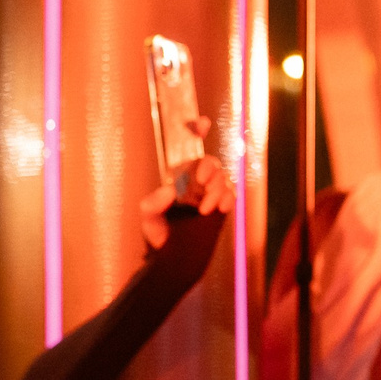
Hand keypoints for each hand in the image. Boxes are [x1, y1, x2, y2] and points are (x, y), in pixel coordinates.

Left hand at [137, 120, 232, 246]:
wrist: (171, 256)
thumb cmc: (158, 231)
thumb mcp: (148, 217)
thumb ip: (153, 204)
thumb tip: (169, 191)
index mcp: (178, 175)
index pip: (188, 148)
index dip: (196, 130)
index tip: (201, 123)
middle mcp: (196, 179)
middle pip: (211, 162)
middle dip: (209, 168)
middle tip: (201, 183)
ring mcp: (210, 191)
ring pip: (223, 178)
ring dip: (217, 190)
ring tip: (204, 209)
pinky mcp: (221, 205)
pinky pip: (232, 194)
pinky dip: (229, 199)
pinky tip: (220, 208)